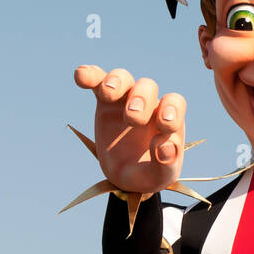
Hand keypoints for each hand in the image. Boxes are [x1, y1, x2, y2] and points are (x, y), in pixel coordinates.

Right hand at [73, 65, 185, 194]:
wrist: (125, 176)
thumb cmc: (148, 174)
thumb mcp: (160, 178)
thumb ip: (166, 164)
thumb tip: (164, 144)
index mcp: (167, 120)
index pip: (174, 103)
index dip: (171, 110)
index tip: (164, 126)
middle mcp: (149, 105)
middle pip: (147, 87)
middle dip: (140, 99)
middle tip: (131, 118)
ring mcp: (125, 101)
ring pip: (123, 79)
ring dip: (115, 81)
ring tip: (107, 93)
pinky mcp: (105, 102)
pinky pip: (98, 81)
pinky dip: (90, 76)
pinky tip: (80, 75)